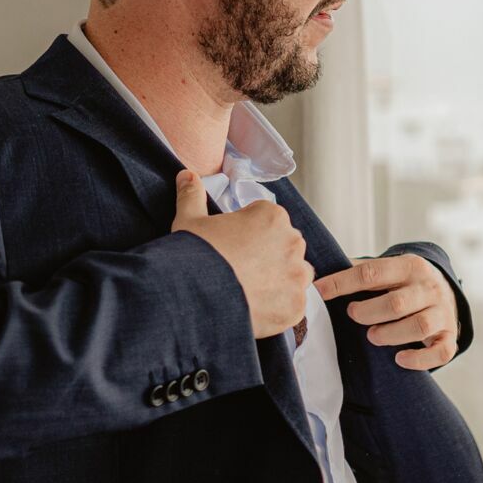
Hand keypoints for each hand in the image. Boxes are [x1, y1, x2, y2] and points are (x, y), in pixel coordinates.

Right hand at [171, 169, 311, 339]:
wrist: (193, 296)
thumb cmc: (193, 254)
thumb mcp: (189, 219)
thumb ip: (192, 194)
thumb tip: (186, 174)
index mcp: (272, 216)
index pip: (267, 220)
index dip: (248, 233)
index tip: (232, 246)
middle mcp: (292, 242)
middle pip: (285, 246)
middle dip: (268, 256)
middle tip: (240, 270)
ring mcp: (297, 276)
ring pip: (295, 275)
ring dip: (280, 280)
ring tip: (251, 291)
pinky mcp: (295, 306)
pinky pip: (292, 305)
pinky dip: (278, 307)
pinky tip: (255, 308)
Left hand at [314, 254, 457, 369]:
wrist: (447, 293)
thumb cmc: (404, 284)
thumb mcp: (388, 270)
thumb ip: (360, 271)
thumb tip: (317, 273)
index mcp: (410, 266)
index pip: (371, 273)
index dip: (342, 283)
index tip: (319, 292)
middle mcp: (429, 288)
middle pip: (396, 303)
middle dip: (368, 312)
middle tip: (353, 315)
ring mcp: (443, 313)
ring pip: (419, 327)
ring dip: (390, 335)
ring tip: (373, 337)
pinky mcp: (450, 336)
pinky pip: (441, 352)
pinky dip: (419, 359)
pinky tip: (399, 359)